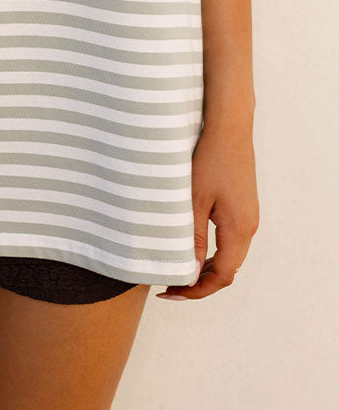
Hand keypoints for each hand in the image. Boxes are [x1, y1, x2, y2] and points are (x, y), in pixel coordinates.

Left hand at [156, 125, 258, 300]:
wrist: (229, 128)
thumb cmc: (210, 159)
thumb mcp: (195, 200)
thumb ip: (194, 238)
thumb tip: (192, 273)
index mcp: (239, 229)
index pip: (223, 277)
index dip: (198, 290)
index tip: (172, 292)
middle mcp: (249, 227)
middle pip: (228, 270)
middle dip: (200, 282)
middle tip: (170, 284)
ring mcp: (248, 216)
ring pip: (230, 255)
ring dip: (207, 267)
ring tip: (178, 267)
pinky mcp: (243, 206)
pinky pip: (231, 239)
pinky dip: (213, 251)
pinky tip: (192, 245)